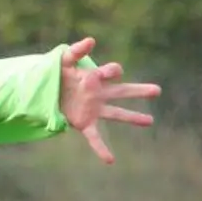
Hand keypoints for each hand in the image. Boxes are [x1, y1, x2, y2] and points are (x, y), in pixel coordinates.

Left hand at [59, 37, 161, 164]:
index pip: (112, 71)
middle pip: (123, 91)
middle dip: (139, 90)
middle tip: (157, 90)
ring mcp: (93, 110)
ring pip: (117, 114)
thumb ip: (76, 50)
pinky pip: (95, 137)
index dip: (110, 72)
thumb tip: (92, 40)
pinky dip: (101, 149)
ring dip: (133, 117)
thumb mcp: (63, 60)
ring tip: (150, 121)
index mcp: (96, 78)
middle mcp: (99, 94)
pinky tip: (110, 160)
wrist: (44, 91)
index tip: (101, 74)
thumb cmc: (57, 74)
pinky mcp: (83, 123)